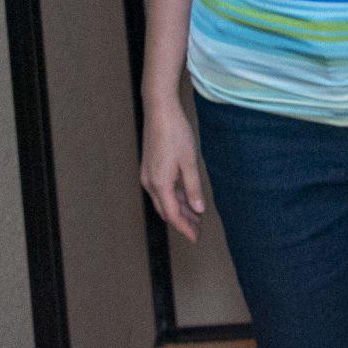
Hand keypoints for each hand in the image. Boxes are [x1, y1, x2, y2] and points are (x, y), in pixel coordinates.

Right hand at [139, 99, 207, 241]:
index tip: (196, 238)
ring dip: (178, 209)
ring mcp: (148, 175)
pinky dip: (174, 197)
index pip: (173, 215)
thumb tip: (198, 210)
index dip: (185, 228)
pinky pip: (161, 190)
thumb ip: (193, 188)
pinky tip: (186, 197)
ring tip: (196, 214)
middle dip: (182, 221)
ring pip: (164, 200)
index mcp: (160, 184)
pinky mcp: (150, 167)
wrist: (159, 110)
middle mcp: (150, 183)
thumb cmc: (175, 133)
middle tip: (199, 229)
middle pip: (166, 210)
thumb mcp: (189, 162)